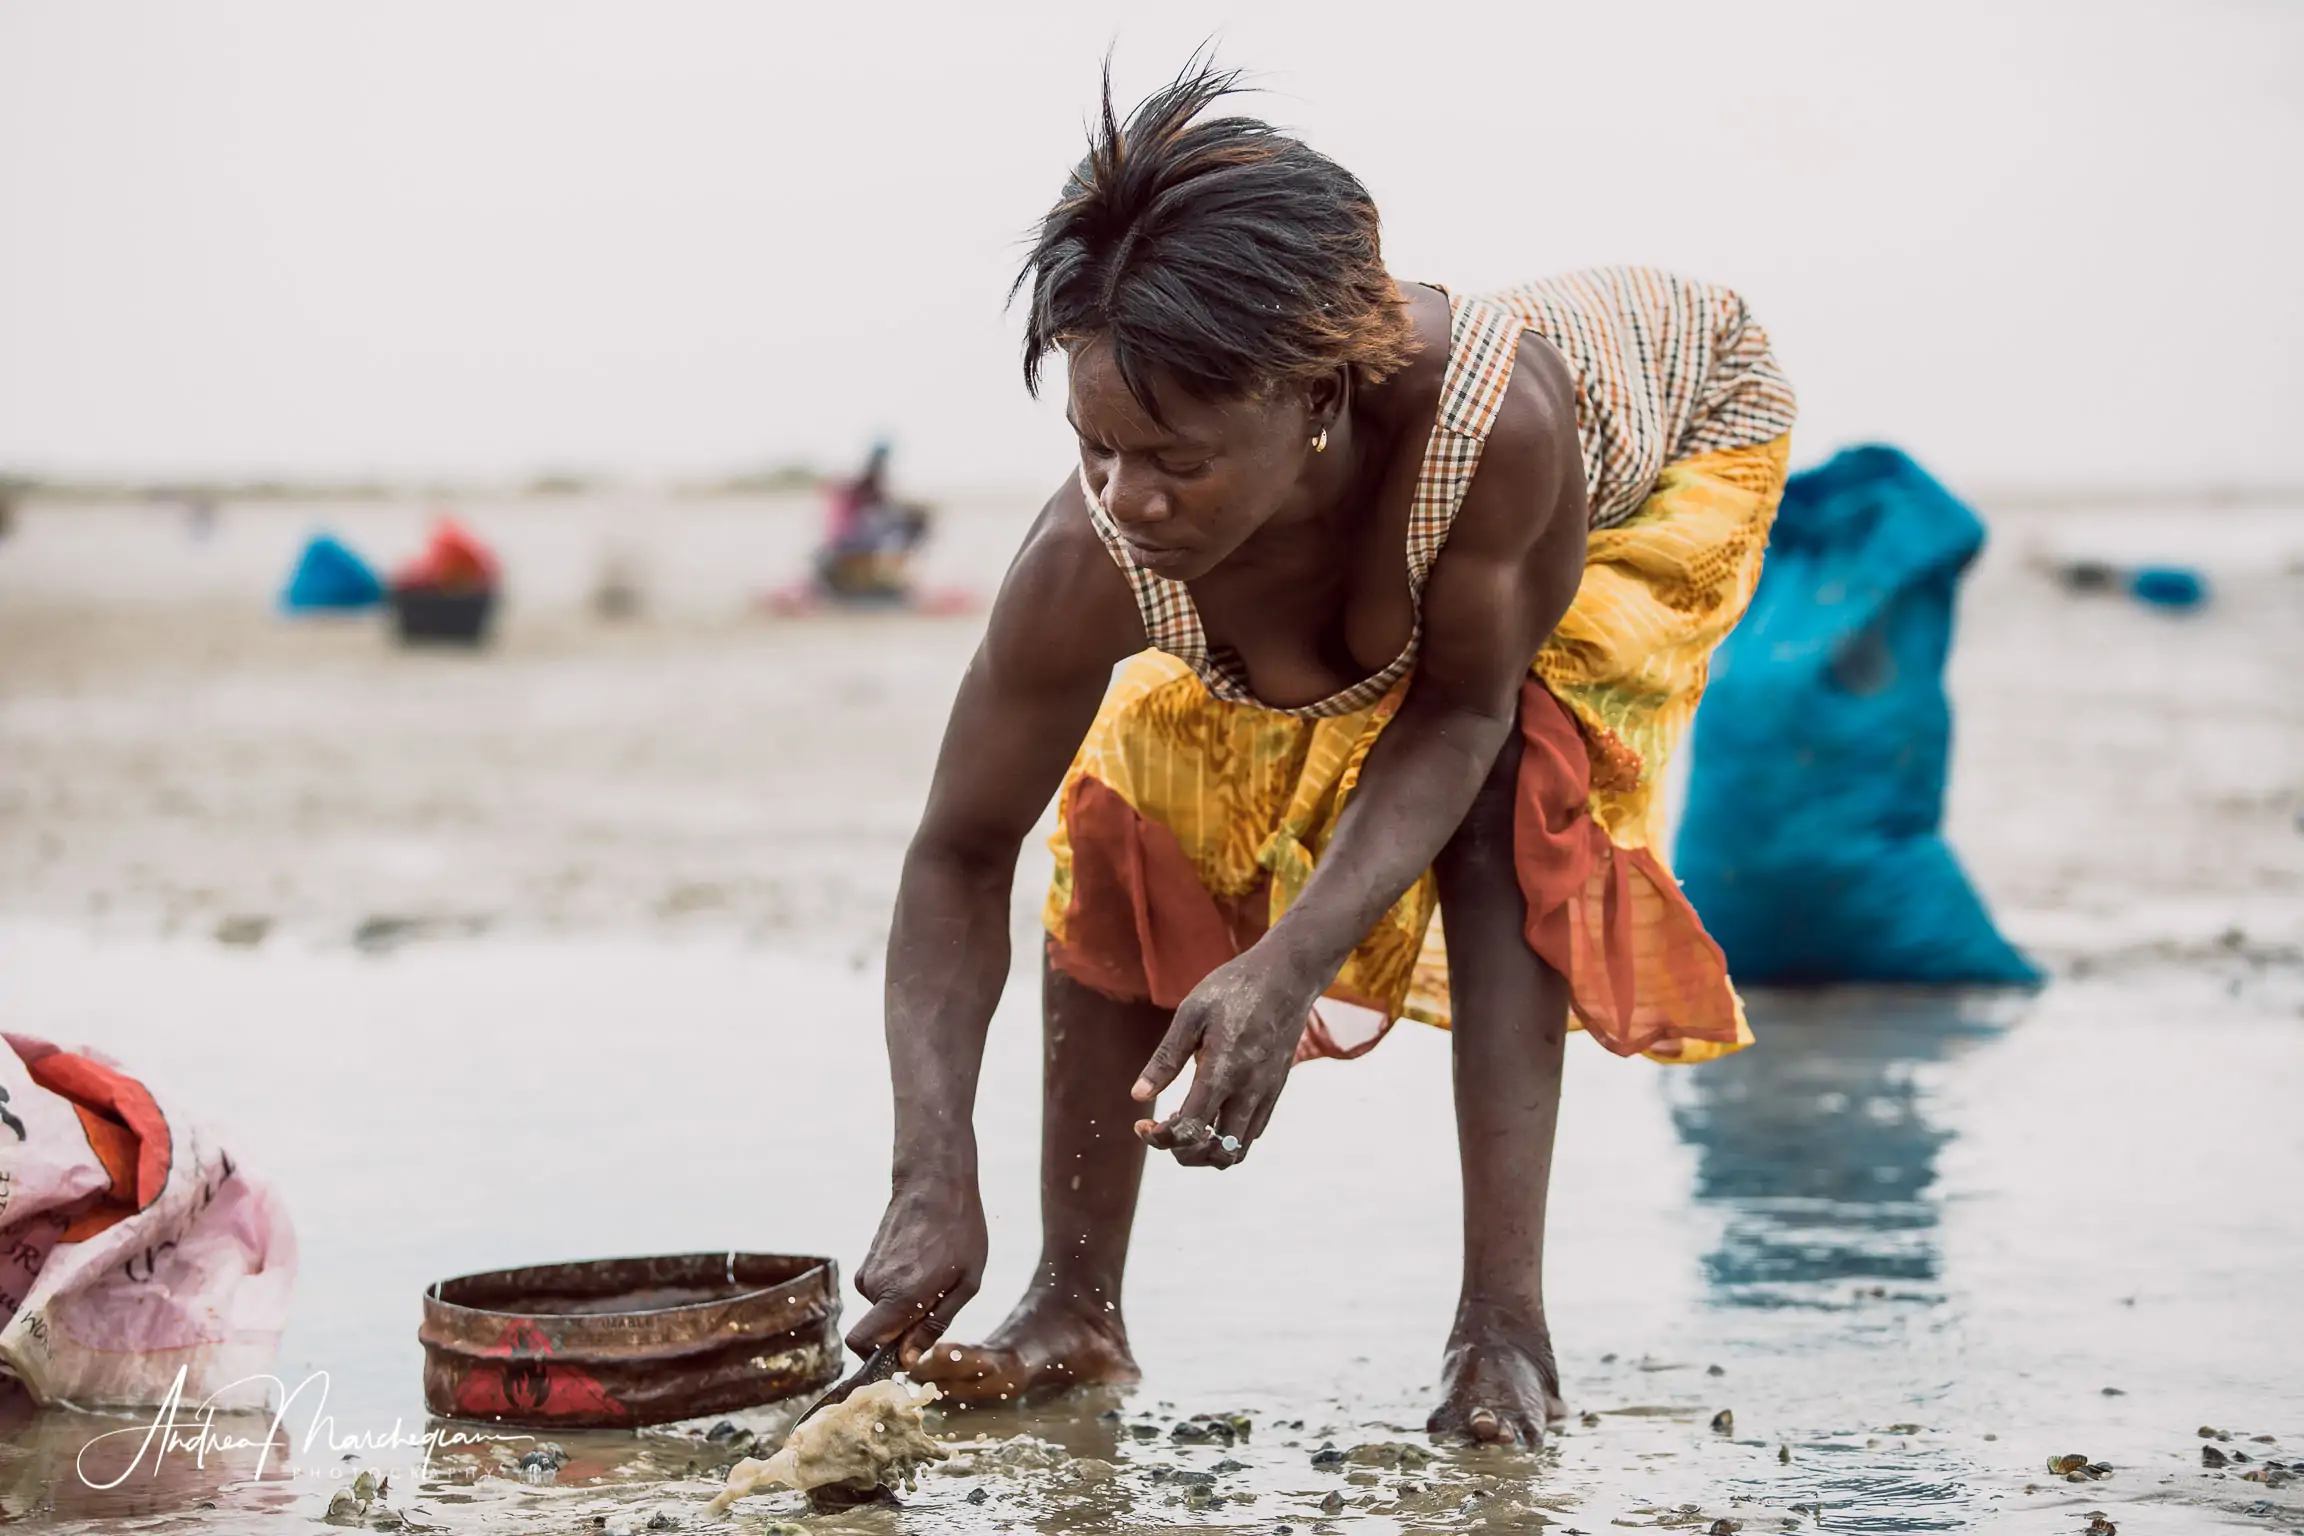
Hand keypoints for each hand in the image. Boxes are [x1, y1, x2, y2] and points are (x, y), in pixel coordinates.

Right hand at [847, 1172, 986, 1365]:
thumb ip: (934, 1325)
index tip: (906, 1350)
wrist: (935, 1183)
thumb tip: (908, 1359)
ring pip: (882, 1308)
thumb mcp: (965, 1285)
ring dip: (906, 1303)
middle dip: (905, 1326)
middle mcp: (873, 1286)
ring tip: (935, 1272)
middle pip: (880, 1329)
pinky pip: (881, 1289)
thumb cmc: (959, 1232)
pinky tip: (923, 1261)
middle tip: (938, 1296)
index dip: (878, 1356)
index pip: (861, 1343)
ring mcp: (867, 1271)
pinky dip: (899, 1286)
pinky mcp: (867, 1260)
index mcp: (898, 1296)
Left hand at [1132, 946, 1319, 1168]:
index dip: (1160, 1139)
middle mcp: (1249, 1090)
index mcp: (1223, 1071)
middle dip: (1184, 1153)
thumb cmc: (1234, 988)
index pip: (1189, 1130)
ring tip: (1185, 1121)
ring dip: (1207, 1149)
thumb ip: (1166, 1059)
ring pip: (1239, 1150)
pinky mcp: (1276, 1089)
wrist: (1287, 975)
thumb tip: (1137, 1096)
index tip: (1142, 1125)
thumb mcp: (1191, 1014)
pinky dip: (1227, 1136)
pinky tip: (1209, 1109)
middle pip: (1218, 1154)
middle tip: (1163, 1130)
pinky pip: (1252, 1131)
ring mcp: (1267, 1093)